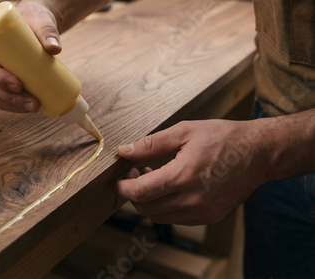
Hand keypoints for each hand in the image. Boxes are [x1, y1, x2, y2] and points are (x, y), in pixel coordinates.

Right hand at [0, 1, 61, 112]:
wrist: (32, 24)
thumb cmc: (32, 19)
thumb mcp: (40, 21)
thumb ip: (48, 31)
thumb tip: (55, 48)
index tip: (19, 85)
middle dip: (9, 97)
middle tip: (33, 103)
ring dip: (11, 105)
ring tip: (34, 107)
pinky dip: (9, 106)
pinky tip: (24, 110)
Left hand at [116, 120, 272, 224]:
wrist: (259, 153)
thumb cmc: (222, 137)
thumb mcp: (184, 131)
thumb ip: (150, 144)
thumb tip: (123, 151)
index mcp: (183, 175)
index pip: (139, 192)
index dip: (122, 187)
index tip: (117, 179)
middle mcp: (192, 199)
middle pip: (145, 207)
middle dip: (133, 192)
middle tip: (136, 171)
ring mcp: (202, 211)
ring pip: (159, 216)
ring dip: (149, 200)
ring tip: (154, 177)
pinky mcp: (210, 217)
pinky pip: (176, 219)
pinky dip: (166, 206)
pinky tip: (170, 187)